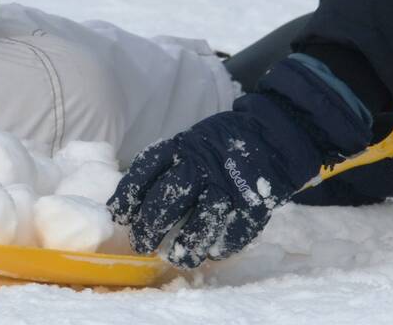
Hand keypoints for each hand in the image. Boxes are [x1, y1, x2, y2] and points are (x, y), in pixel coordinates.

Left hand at [108, 57, 371, 267]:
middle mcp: (202, 164)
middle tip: (142, 242)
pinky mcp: (252, 204)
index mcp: (183, 146)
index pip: (147, 169)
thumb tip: (131, 203)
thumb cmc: (221, 143)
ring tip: (174, 257)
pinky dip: (218, 246)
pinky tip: (208, 252)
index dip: (129, 195)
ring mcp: (229, 185)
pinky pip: (232, 233)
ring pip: (200, 222)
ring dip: (184, 245)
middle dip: (150, 225)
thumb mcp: (189, 142)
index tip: (119, 215)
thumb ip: (165, 167)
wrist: (273, 134)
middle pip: (168, 198)